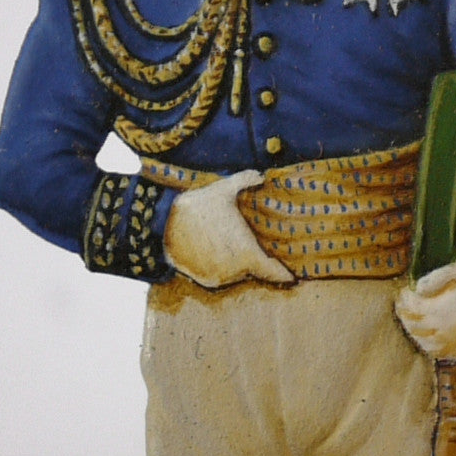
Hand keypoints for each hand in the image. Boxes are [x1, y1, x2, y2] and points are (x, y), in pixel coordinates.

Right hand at [163, 170, 294, 288]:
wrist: (163, 225)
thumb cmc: (199, 207)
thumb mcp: (224, 190)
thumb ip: (245, 180)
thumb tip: (261, 174)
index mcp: (248, 254)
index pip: (274, 273)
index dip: (283, 273)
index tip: (292, 274)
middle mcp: (236, 272)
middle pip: (254, 270)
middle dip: (255, 260)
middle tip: (255, 248)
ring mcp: (220, 278)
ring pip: (237, 273)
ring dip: (238, 264)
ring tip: (233, 248)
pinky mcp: (205, 280)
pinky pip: (221, 275)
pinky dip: (222, 267)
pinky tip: (218, 252)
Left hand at [395, 255, 455, 357]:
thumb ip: (436, 278)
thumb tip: (419, 288)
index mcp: (442, 312)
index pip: (413, 310)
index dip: (405, 300)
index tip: (403, 292)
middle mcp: (447, 333)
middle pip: (416, 329)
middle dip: (406, 317)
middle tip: (403, 307)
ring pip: (428, 346)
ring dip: (417, 335)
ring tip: (414, 323)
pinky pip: (447, 355)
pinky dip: (435, 348)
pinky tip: (432, 338)